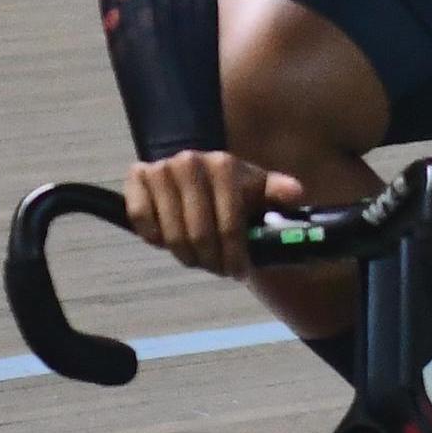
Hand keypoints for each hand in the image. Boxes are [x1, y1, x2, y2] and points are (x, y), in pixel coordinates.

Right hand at [125, 150, 304, 278]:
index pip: (229, 224)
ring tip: (196, 257)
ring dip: (185, 255)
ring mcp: (160, 168)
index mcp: (223, 163)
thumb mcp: (259, 190)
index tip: (239, 271)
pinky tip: (166, 239)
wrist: (199, 175)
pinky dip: (153, 237)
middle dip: (210, 260)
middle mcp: (189, 161)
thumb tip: (295, 193)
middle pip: (198, 234)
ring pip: (170, 232)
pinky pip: (141, 220)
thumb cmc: (233, 189)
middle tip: (217, 268)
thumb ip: (278, 191)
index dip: (234, 254)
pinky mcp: (136, 177)